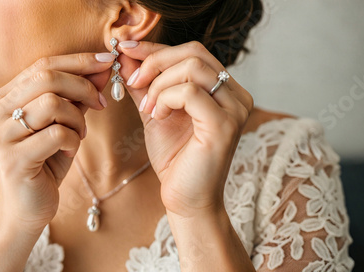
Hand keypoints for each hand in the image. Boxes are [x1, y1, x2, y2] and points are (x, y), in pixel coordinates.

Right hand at [0, 53, 112, 233]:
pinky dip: (73, 139)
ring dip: (77, 118)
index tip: (106, 62)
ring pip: (51, 103)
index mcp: (2, 98)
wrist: (28, 208)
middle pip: (45, 77)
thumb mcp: (62, 124)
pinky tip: (70, 151)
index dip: (78, 61)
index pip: (41, 65)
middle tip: (101, 103)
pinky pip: (56, 134)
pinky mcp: (12, 159)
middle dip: (83, 86)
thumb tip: (102, 69)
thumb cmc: (45, 162)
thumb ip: (76, 97)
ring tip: (79, 134)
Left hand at [119, 41, 252, 217]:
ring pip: (192, 67)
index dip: (157, 48)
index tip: (127, 49)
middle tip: (133, 80)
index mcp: (224, 90)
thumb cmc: (175, 158)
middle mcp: (236, 95)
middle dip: (155, 61)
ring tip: (148, 107)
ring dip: (159, 84)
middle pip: (194, 52)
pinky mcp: (224, 125)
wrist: (185, 198)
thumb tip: (127, 55)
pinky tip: (158, 117)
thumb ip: (146, 84)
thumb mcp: (156, 112)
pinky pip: (189, 92)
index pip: (193, 52)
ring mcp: (234, 109)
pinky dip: (165, 99)